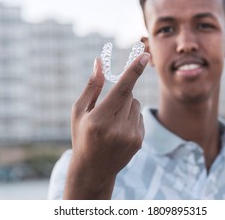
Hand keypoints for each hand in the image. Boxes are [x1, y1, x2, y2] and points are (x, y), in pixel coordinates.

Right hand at [64, 52, 149, 198]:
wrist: (93, 169)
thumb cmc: (82, 136)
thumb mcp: (79, 111)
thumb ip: (92, 85)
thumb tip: (99, 61)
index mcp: (99, 120)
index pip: (121, 89)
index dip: (133, 70)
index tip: (145, 55)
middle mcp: (117, 129)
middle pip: (130, 95)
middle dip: (121, 94)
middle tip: (108, 108)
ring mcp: (131, 136)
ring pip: (137, 104)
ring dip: (127, 105)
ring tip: (113, 122)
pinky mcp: (139, 141)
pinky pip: (140, 116)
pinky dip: (132, 117)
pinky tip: (120, 130)